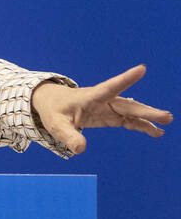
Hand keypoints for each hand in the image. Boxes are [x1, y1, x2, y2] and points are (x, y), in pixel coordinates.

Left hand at [32, 64, 172, 153]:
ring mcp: (107, 107)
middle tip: (167, 117)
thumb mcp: (56, 125)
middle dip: (146, 111)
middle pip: (127, 104)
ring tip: (165, 124)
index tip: (142, 68)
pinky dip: (141, 125)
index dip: (125, 79)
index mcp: (89, 97)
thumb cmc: (53, 111)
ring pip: (131, 111)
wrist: (51, 103)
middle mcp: (102, 100)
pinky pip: (128, 120)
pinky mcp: (109, 115)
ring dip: (148, 117)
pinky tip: (155, 132)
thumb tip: (80, 149)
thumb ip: (68, 136)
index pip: (109, 87)